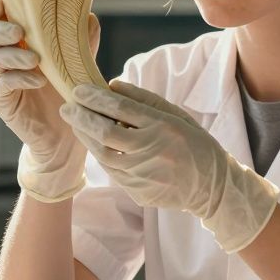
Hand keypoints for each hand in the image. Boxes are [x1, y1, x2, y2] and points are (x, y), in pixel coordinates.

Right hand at [0, 0, 99, 201]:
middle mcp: (4, 55)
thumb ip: (80, 38)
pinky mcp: (1, 99)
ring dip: (13, 56)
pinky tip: (39, 80)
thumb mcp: (77, 59)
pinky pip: (3, 85)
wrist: (66, 130)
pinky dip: (20, 79)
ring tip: (35, 59)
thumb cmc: (68, 89)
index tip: (1, 3)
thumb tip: (90, 16)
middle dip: (0, 30)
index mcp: (18, 40)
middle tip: (19, 32)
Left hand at [60, 80, 277, 252]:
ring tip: (77, 124)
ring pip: (103, 155)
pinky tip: (97, 145)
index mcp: (163, 127)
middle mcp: (152, 151)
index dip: (95, 98)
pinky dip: (102, 156)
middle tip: (67, 107)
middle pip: (105, 132)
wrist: (212, 187)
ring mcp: (145, 176)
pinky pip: (114, 172)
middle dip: (81, 117)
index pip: (120, 108)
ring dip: (86, 138)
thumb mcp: (175, 115)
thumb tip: (110, 85)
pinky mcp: (140, 194)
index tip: (78, 90)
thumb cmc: (193, 143)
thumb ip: (143, 99)